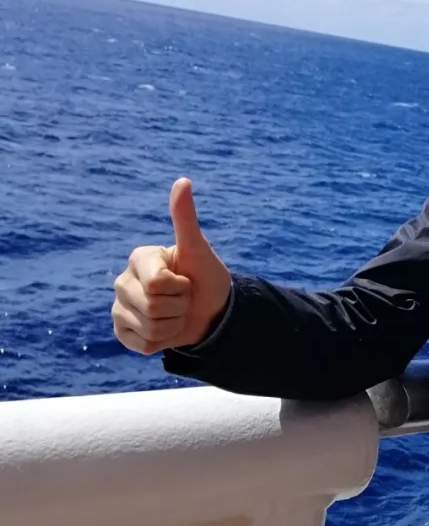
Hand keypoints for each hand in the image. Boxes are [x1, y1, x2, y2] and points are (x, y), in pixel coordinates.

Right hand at [112, 178, 232, 353]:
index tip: (185, 279)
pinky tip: (166, 329)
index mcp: (139, 258)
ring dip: (173, 325)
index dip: (180, 287)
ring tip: (177, 312)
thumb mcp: (198, 249)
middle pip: (152, 308)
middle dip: (178, 307)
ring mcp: (119, 307)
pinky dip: (162, 341)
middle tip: (183, 298)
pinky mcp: (121, 332)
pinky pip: (141, 345)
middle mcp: (122, 281)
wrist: (211, 311)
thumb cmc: (205, 277)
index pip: (158, 284)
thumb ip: (185, 218)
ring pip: (149, 328)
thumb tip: (182, 180)